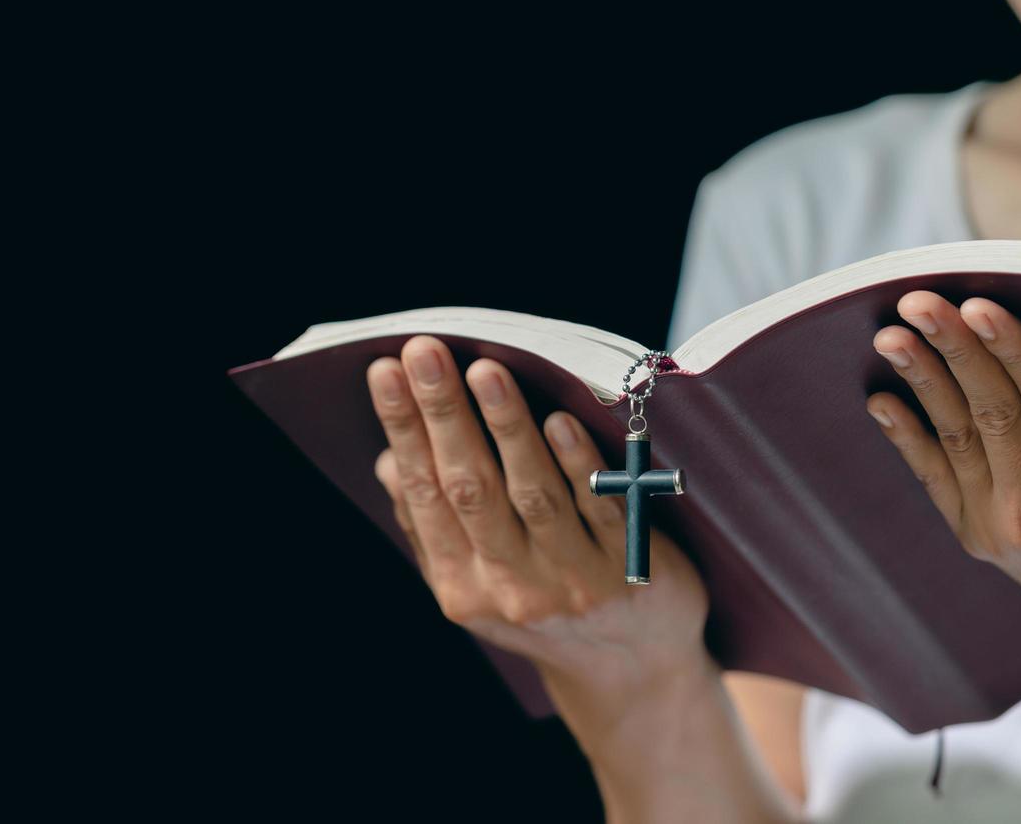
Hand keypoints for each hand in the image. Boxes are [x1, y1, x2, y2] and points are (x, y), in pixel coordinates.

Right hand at [366, 334, 709, 697]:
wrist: (634, 670)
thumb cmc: (547, 604)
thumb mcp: (479, 581)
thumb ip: (437, 527)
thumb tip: (392, 463)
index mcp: (462, 586)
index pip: (425, 494)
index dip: (405, 431)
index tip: (386, 372)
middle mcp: (512, 588)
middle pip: (471, 489)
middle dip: (443, 415)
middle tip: (426, 351)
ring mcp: (572, 581)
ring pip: (533, 495)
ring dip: (507, 429)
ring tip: (486, 371)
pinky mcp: (629, 571)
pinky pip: (603, 512)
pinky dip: (580, 466)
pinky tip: (560, 422)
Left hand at [865, 290, 1020, 688]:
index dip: (1013, 351)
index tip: (981, 306)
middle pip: (991, 413)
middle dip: (953, 350)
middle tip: (919, 299)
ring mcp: (998, 530)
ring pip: (955, 438)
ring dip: (921, 381)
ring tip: (890, 335)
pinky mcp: (976, 537)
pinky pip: (934, 478)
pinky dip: (905, 437)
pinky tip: (880, 400)